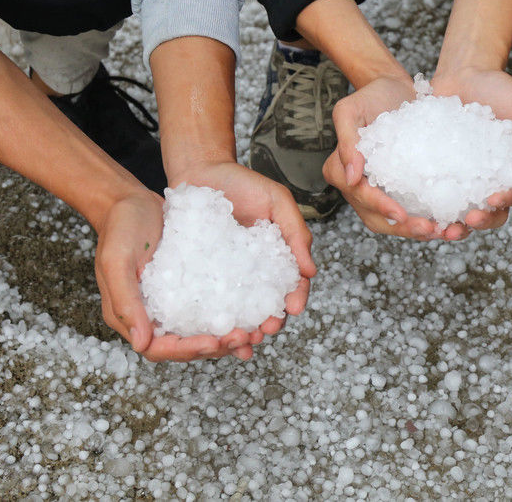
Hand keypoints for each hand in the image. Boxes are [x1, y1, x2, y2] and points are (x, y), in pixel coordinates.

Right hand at [94, 190, 257, 360]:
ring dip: (224, 335)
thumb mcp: (116, 261)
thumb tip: (141, 344)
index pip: (158, 348)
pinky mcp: (186, 286)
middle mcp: (150, 315)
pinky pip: (208, 306)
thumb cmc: (119, 227)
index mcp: (129, 316)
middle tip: (243, 338)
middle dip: (214, 346)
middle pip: (183, 345)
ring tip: (252, 332)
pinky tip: (250, 312)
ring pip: (199, 330)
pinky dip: (227, 313)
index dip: (186, 350)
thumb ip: (126, 302)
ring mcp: (170, 302)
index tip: (213, 342)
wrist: (130, 201)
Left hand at [170, 161, 316, 350]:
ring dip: (243, 329)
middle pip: (266, 304)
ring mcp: (227, 276)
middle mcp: (254, 271)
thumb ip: (296, 231)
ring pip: (239, 310)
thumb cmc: (242, 182)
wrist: (200, 171)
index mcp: (278, 256)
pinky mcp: (201, 276)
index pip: (293, 283)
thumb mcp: (277, 200)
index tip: (294, 309)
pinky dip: (213, 320)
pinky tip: (212, 333)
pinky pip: (208, 301)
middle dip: (269, 322)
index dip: (296, 298)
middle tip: (264, 331)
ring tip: (241, 340)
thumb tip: (311, 271)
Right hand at [323, 76, 457, 240]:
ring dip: (417, 231)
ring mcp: (379, 190)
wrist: (396, 90)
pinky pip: (412, 209)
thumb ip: (346, 141)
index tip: (401, 215)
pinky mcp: (400, 188)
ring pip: (395, 221)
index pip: (360, 196)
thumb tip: (349, 178)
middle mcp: (357, 186)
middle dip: (403, 228)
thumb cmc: (371, 96)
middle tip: (430, 229)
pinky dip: (428, 218)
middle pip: (377, 218)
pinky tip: (448, 222)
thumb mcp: (350, 110)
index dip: (380, 208)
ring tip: (443, 231)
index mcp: (340, 171)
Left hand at [429, 67, 511, 229]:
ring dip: (455, 222)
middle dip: (482, 221)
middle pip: (491, 210)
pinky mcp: (439, 167)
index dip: (507, 201)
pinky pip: (435, 190)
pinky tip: (420, 207)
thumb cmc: (504, 89)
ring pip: (463, 207)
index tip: (493, 199)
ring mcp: (463, 174)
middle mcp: (490, 176)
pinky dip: (430, 202)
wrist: (465, 71)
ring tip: (443, 226)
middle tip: (467, 219)